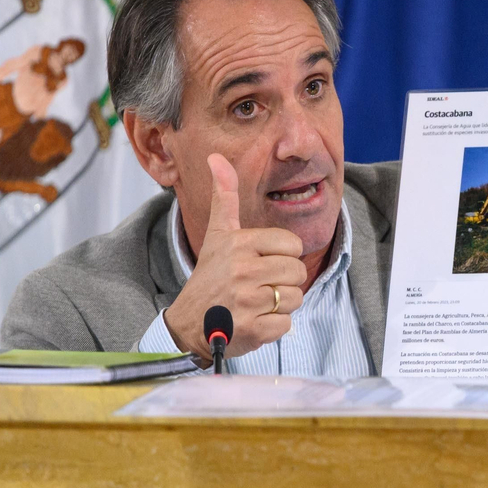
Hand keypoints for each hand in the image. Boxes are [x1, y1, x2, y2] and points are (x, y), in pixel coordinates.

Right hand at [163, 154, 306, 358]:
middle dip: (283, 281)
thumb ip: (225, 197)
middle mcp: (244, 270)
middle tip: (258, 285)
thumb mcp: (217, 235)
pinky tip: (254, 321)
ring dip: (280, 305)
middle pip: (297, 272)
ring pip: (295, 298)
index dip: (282, 255)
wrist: (189, 323)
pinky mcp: (254, 330)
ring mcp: (248, 301)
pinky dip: (274, 327)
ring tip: (255, 303)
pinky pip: (287, 324)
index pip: (293, 245)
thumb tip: (216, 157)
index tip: (260, 262)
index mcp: (240, 244)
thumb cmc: (210, 276)